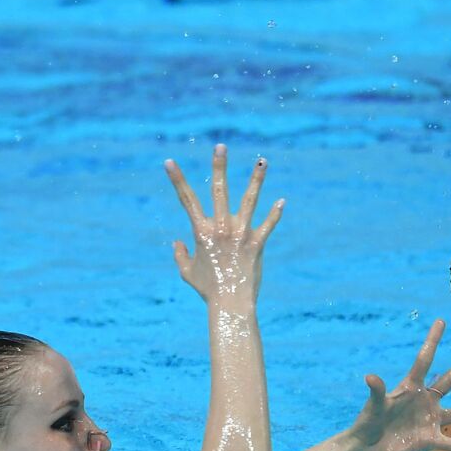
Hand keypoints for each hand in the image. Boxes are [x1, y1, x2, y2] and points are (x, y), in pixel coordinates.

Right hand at [163, 144, 283, 304]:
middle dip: (219, 166)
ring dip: (256, 179)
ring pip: (249, 200)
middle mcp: (221, 228)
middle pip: (218, 190)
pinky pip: (268, 224)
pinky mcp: (257, 244)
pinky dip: (275, 213)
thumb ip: (179, 256)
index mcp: (201, 231)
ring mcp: (240, 234)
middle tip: (221, 146)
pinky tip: (281, 201)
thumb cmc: (208, 290)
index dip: (177, 180)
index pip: (187, 200)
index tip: (169, 161)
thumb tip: (176, 243)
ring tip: (263, 161)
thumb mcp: (187, 272)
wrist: (230, 304)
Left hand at [348, 320, 450, 450]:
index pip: (424, 360)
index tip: (440, 321)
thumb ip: (376, 392)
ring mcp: (431, 420)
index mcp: (411, 387)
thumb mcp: (373, 407)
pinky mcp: (430, 440)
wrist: (368, 447)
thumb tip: (370, 376)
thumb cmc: (368, 422)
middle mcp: (426, 400)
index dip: (432, 341)